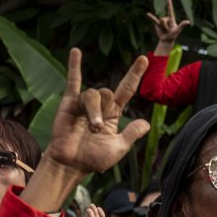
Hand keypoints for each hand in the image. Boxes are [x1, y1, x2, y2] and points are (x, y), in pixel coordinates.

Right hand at [46, 49, 151, 174]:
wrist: (70, 165)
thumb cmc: (93, 160)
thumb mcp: (118, 149)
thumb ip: (131, 135)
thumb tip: (147, 124)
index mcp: (113, 115)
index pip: (126, 90)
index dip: (135, 75)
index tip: (144, 59)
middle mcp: (99, 106)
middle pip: (108, 92)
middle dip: (104, 110)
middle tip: (97, 129)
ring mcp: (84, 104)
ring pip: (93, 94)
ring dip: (93, 111)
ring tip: (90, 127)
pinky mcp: (69, 104)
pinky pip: (73, 82)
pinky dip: (74, 66)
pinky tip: (76, 51)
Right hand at [146, 0, 189, 46]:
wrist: (167, 40)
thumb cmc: (173, 35)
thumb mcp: (178, 30)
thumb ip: (182, 25)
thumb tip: (188, 22)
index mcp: (171, 19)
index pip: (170, 10)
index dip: (169, 4)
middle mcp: (166, 18)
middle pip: (164, 19)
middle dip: (165, 26)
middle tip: (168, 30)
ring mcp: (161, 21)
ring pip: (160, 21)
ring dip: (162, 27)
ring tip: (164, 30)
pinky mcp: (157, 24)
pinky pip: (153, 19)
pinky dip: (150, 17)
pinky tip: (147, 14)